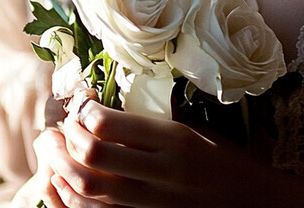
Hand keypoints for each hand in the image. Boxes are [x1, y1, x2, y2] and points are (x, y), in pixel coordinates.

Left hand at [44, 100, 303, 207]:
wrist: (252, 204)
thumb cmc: (223, 160)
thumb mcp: (193, 130)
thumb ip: (150, 125)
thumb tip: (98, 114)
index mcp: (174, 139)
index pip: (111, 125)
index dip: (83, 113)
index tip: (78, 105)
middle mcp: (161, 173)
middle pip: (92, 157)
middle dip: (63, 140)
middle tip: (53, 129)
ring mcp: (152, 205)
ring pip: (88, 190)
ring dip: (59, 169)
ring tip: (50, 152)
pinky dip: (69, 200)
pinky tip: (60, 186)